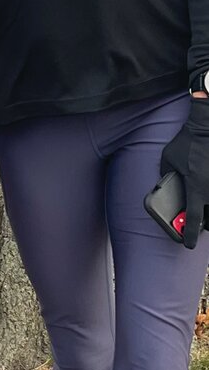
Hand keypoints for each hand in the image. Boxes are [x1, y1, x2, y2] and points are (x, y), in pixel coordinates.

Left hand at [160, 97, 208, 248]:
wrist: (207, 125)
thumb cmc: (187, 142)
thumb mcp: (168, 159)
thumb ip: (166, 176)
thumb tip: (165, 186)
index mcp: (195, 187)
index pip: (193, 218)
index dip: (190, 235)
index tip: (188, 244)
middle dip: (204, 225)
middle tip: (198, 223)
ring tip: (204, 213)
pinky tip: (204, 183)